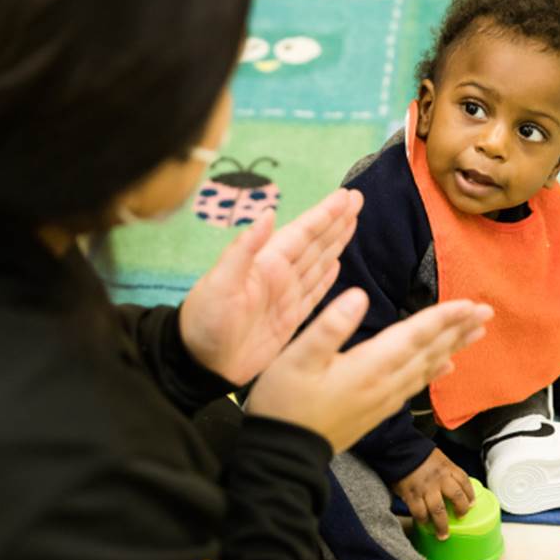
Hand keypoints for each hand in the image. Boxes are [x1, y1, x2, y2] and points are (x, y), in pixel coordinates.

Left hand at [179, 188, 362, 384]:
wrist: (201, 364)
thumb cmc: (205, 320)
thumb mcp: (220, 283)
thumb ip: (244, 249)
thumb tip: (268, 214)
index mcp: (266, 264)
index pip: (302, 233)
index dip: (325, 214)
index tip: (347, 196)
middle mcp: (278, 276)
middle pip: (315, 243)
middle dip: (336, 222)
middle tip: (358, 199)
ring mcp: (285, 298)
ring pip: (318, 263)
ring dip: (335, 243)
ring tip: (353, 223)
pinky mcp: (289, 321)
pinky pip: (314, 293)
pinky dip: (327, 278)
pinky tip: (337, 265)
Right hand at [244, 287, 491, 454]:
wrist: (284, 455)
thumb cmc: (284, 402)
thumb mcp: (297, 358)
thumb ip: (330, 326)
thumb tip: (359, 296)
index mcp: (368, 367)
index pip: (414, 336)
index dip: (443, 318)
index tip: (471, 303)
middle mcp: (383, 384)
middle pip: (429, 352)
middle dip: (458, 330)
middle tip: (487, 311)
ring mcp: (383, 400)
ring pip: (427, 368)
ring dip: (452, 347)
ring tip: (475, 332)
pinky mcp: (377, 411)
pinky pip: (416, 385)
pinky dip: (435, 371)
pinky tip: (445, 366)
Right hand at [392, 449, 473, 540]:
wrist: (397, 447)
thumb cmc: (416, 451)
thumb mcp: (436, 457)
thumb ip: (443, 470)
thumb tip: (448, 484)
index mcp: (447, 467)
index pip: (465, 482)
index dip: (470, 495)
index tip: (471, 503)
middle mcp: (440, 479)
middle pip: (457, 498)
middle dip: (461, 510)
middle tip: (460, 517)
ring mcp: (426, 488)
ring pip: (439, 511)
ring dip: (441, 525)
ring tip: (442, 534)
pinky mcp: (412, 495)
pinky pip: (420, 512)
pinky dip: (422, 519)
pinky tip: (424, 523)